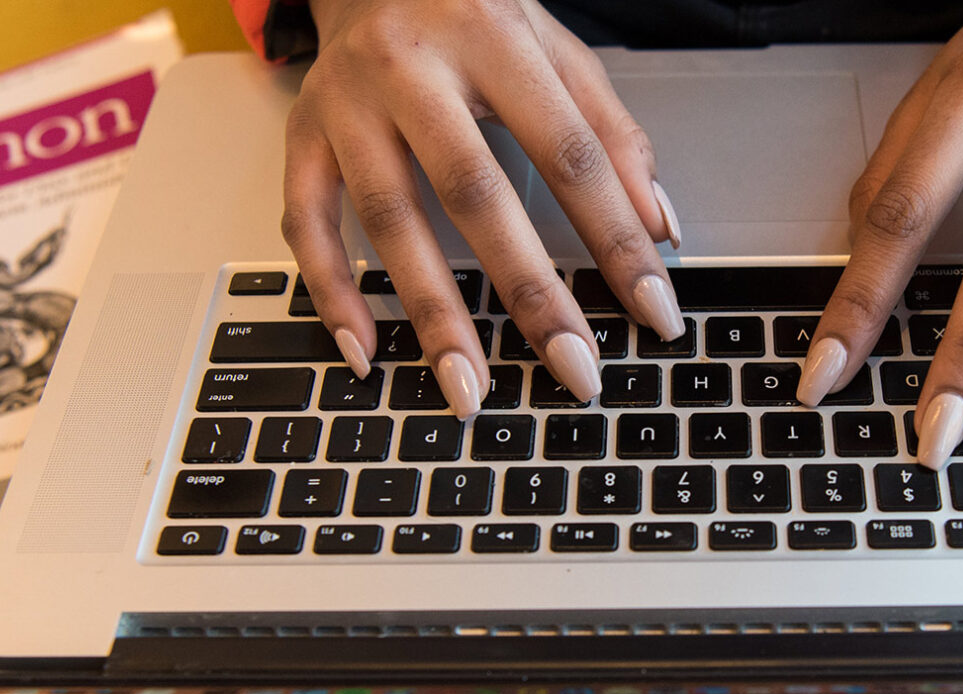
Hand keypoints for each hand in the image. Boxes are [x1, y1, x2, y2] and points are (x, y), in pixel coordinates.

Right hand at [286, 0, 684, 416]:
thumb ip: (613, 134)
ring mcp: (347, 103)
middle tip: (573, 368)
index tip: (654, 311)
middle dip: (530, 292)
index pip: (570, 152)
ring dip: (431, 313)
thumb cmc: (473, 15)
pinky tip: (367, 351)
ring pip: (389, 218)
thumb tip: (661, 229)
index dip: (617, 237)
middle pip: (475, 192)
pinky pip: (306, 222)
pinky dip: (333, 292)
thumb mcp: (556, 50)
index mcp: (492, 37)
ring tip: (470, 387)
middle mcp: (411, 66)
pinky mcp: (301, 134)